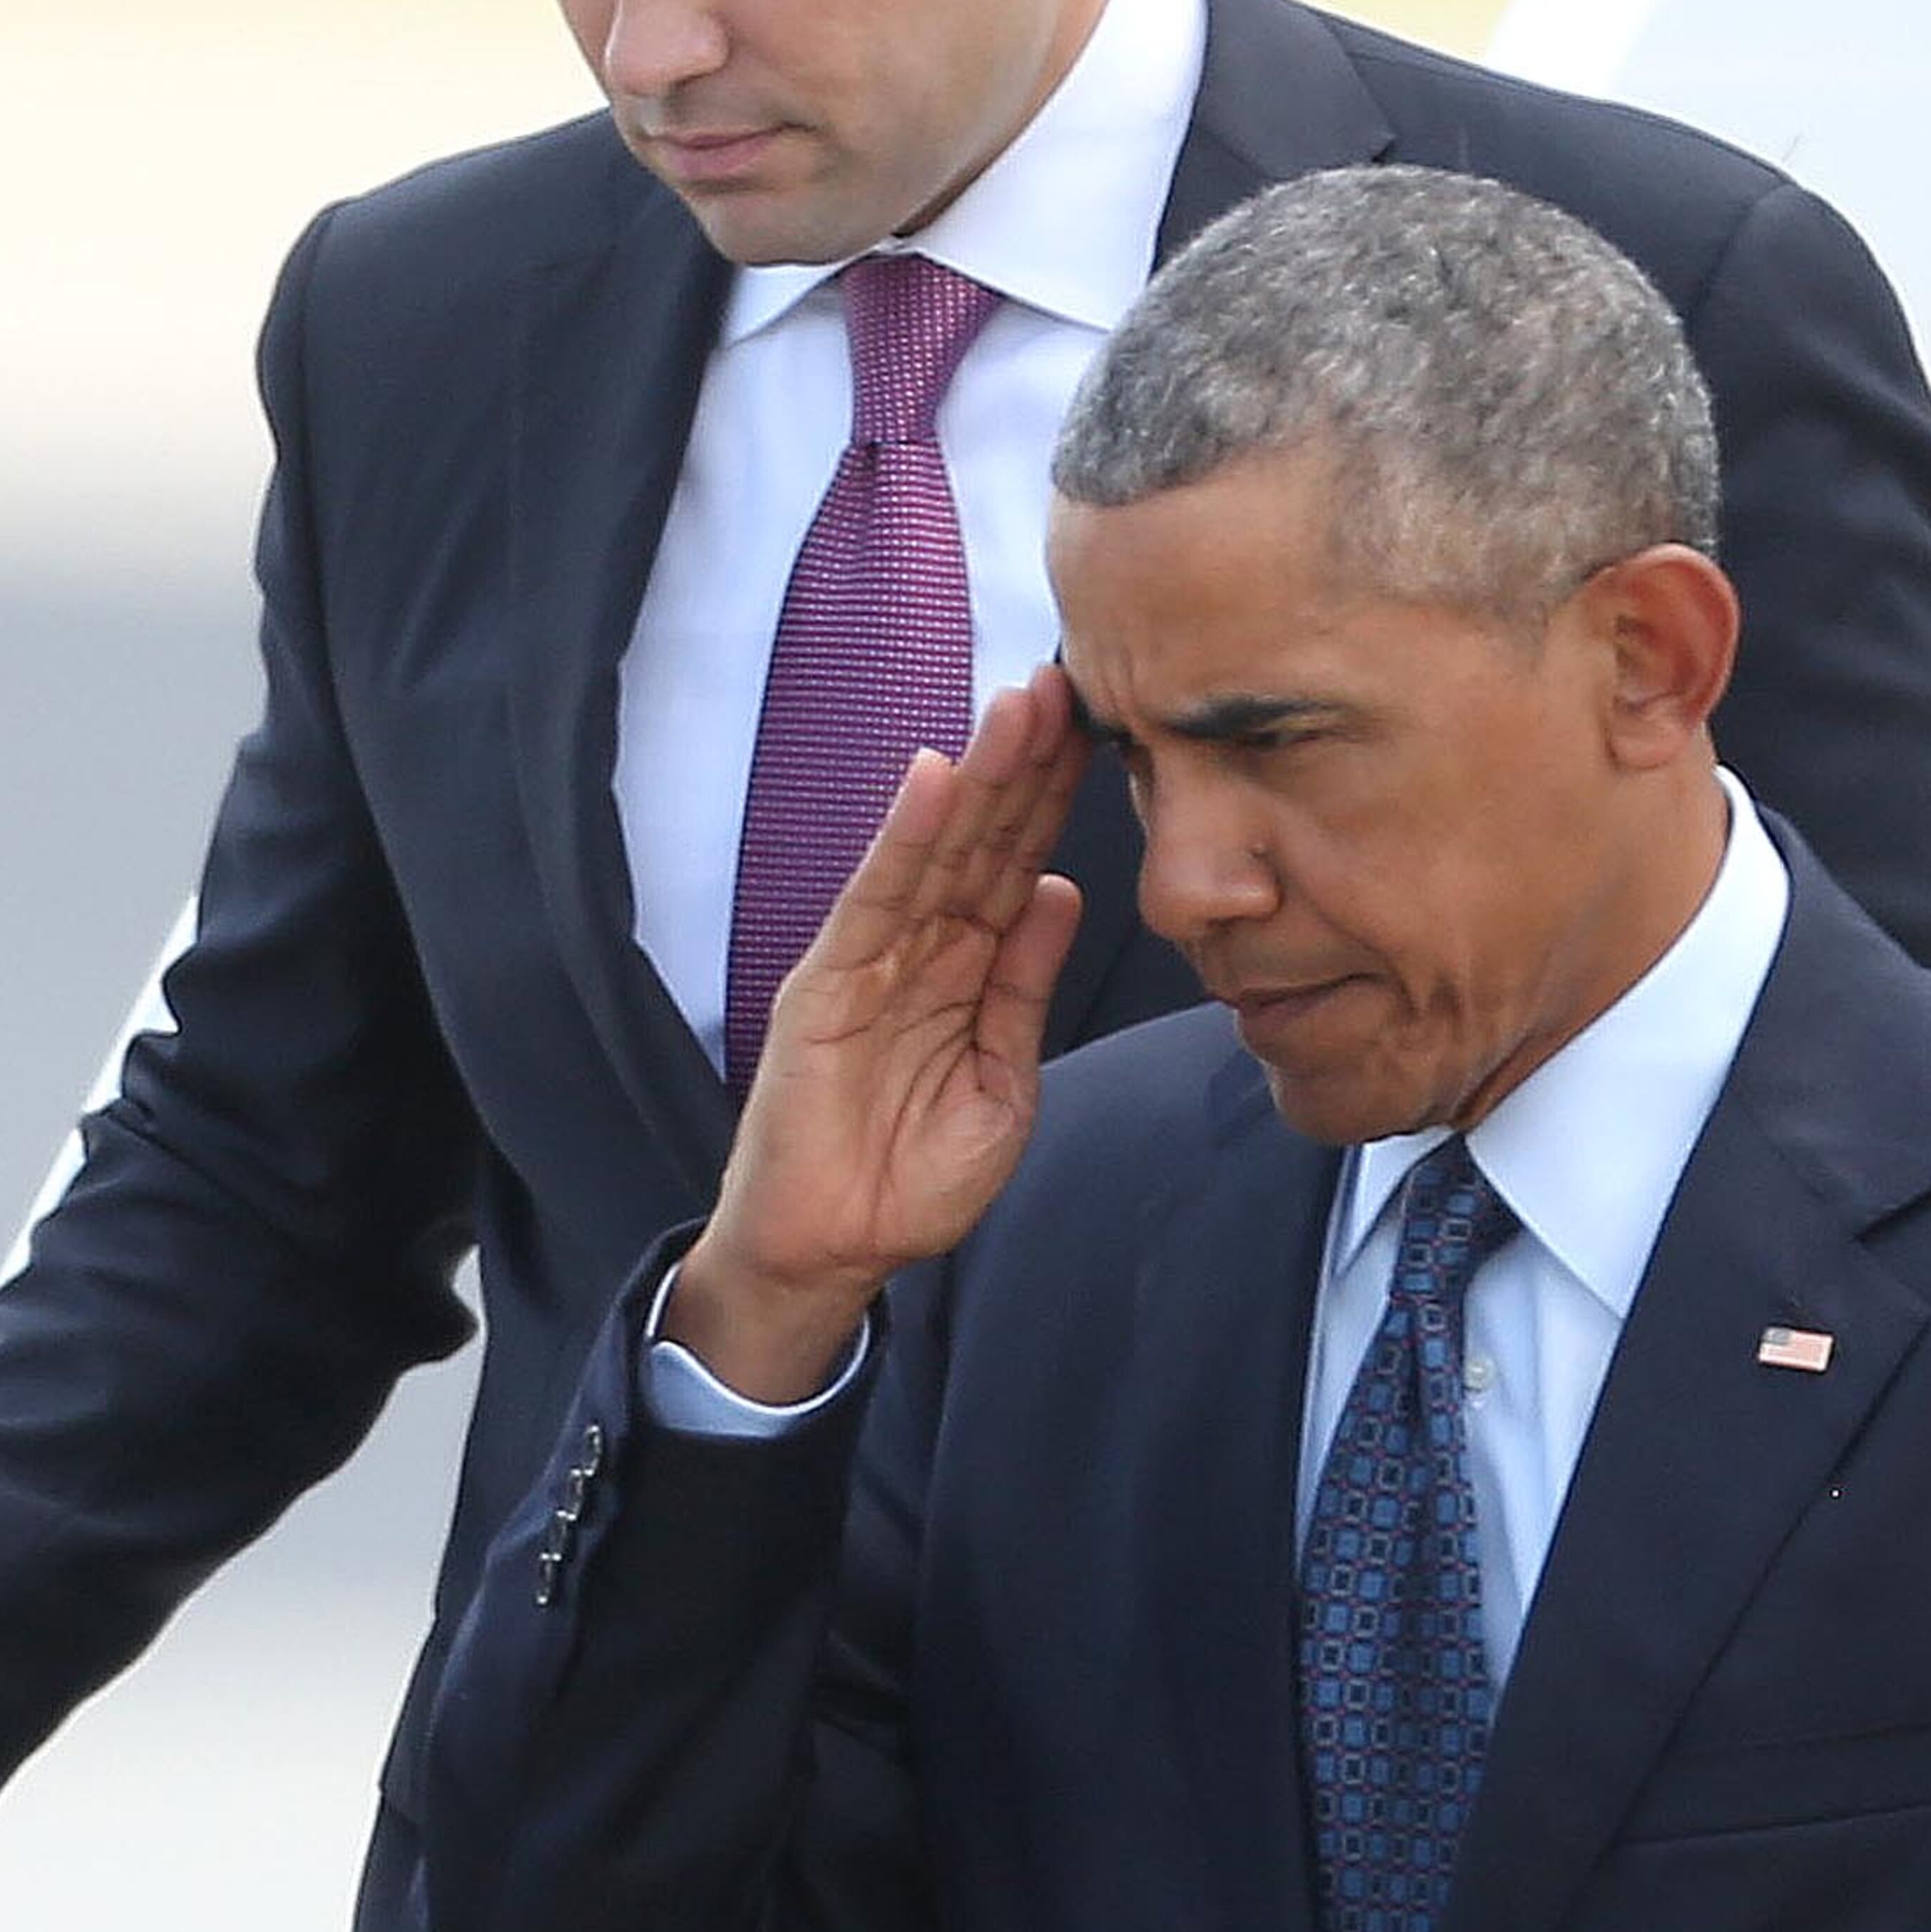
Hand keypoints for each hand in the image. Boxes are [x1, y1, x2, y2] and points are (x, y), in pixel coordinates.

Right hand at [668, 667, 1089, 1399]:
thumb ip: (1026, 985)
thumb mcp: (1004, 1078)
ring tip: (1019, 705)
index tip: (1105, 728)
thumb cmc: (911, 1176)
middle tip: (1070, 681)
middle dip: (1026, 762)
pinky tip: (934, 780)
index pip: (1018, 863)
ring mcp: (870, 959)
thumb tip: (1063, 890)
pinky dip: (903, 839)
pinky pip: (874, 900)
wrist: (834, 1250)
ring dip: (977, 776)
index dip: (1058, 798)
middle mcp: (919, 948)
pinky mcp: (825, 984)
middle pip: (981, 838)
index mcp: (968, 968)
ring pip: (935, 850)